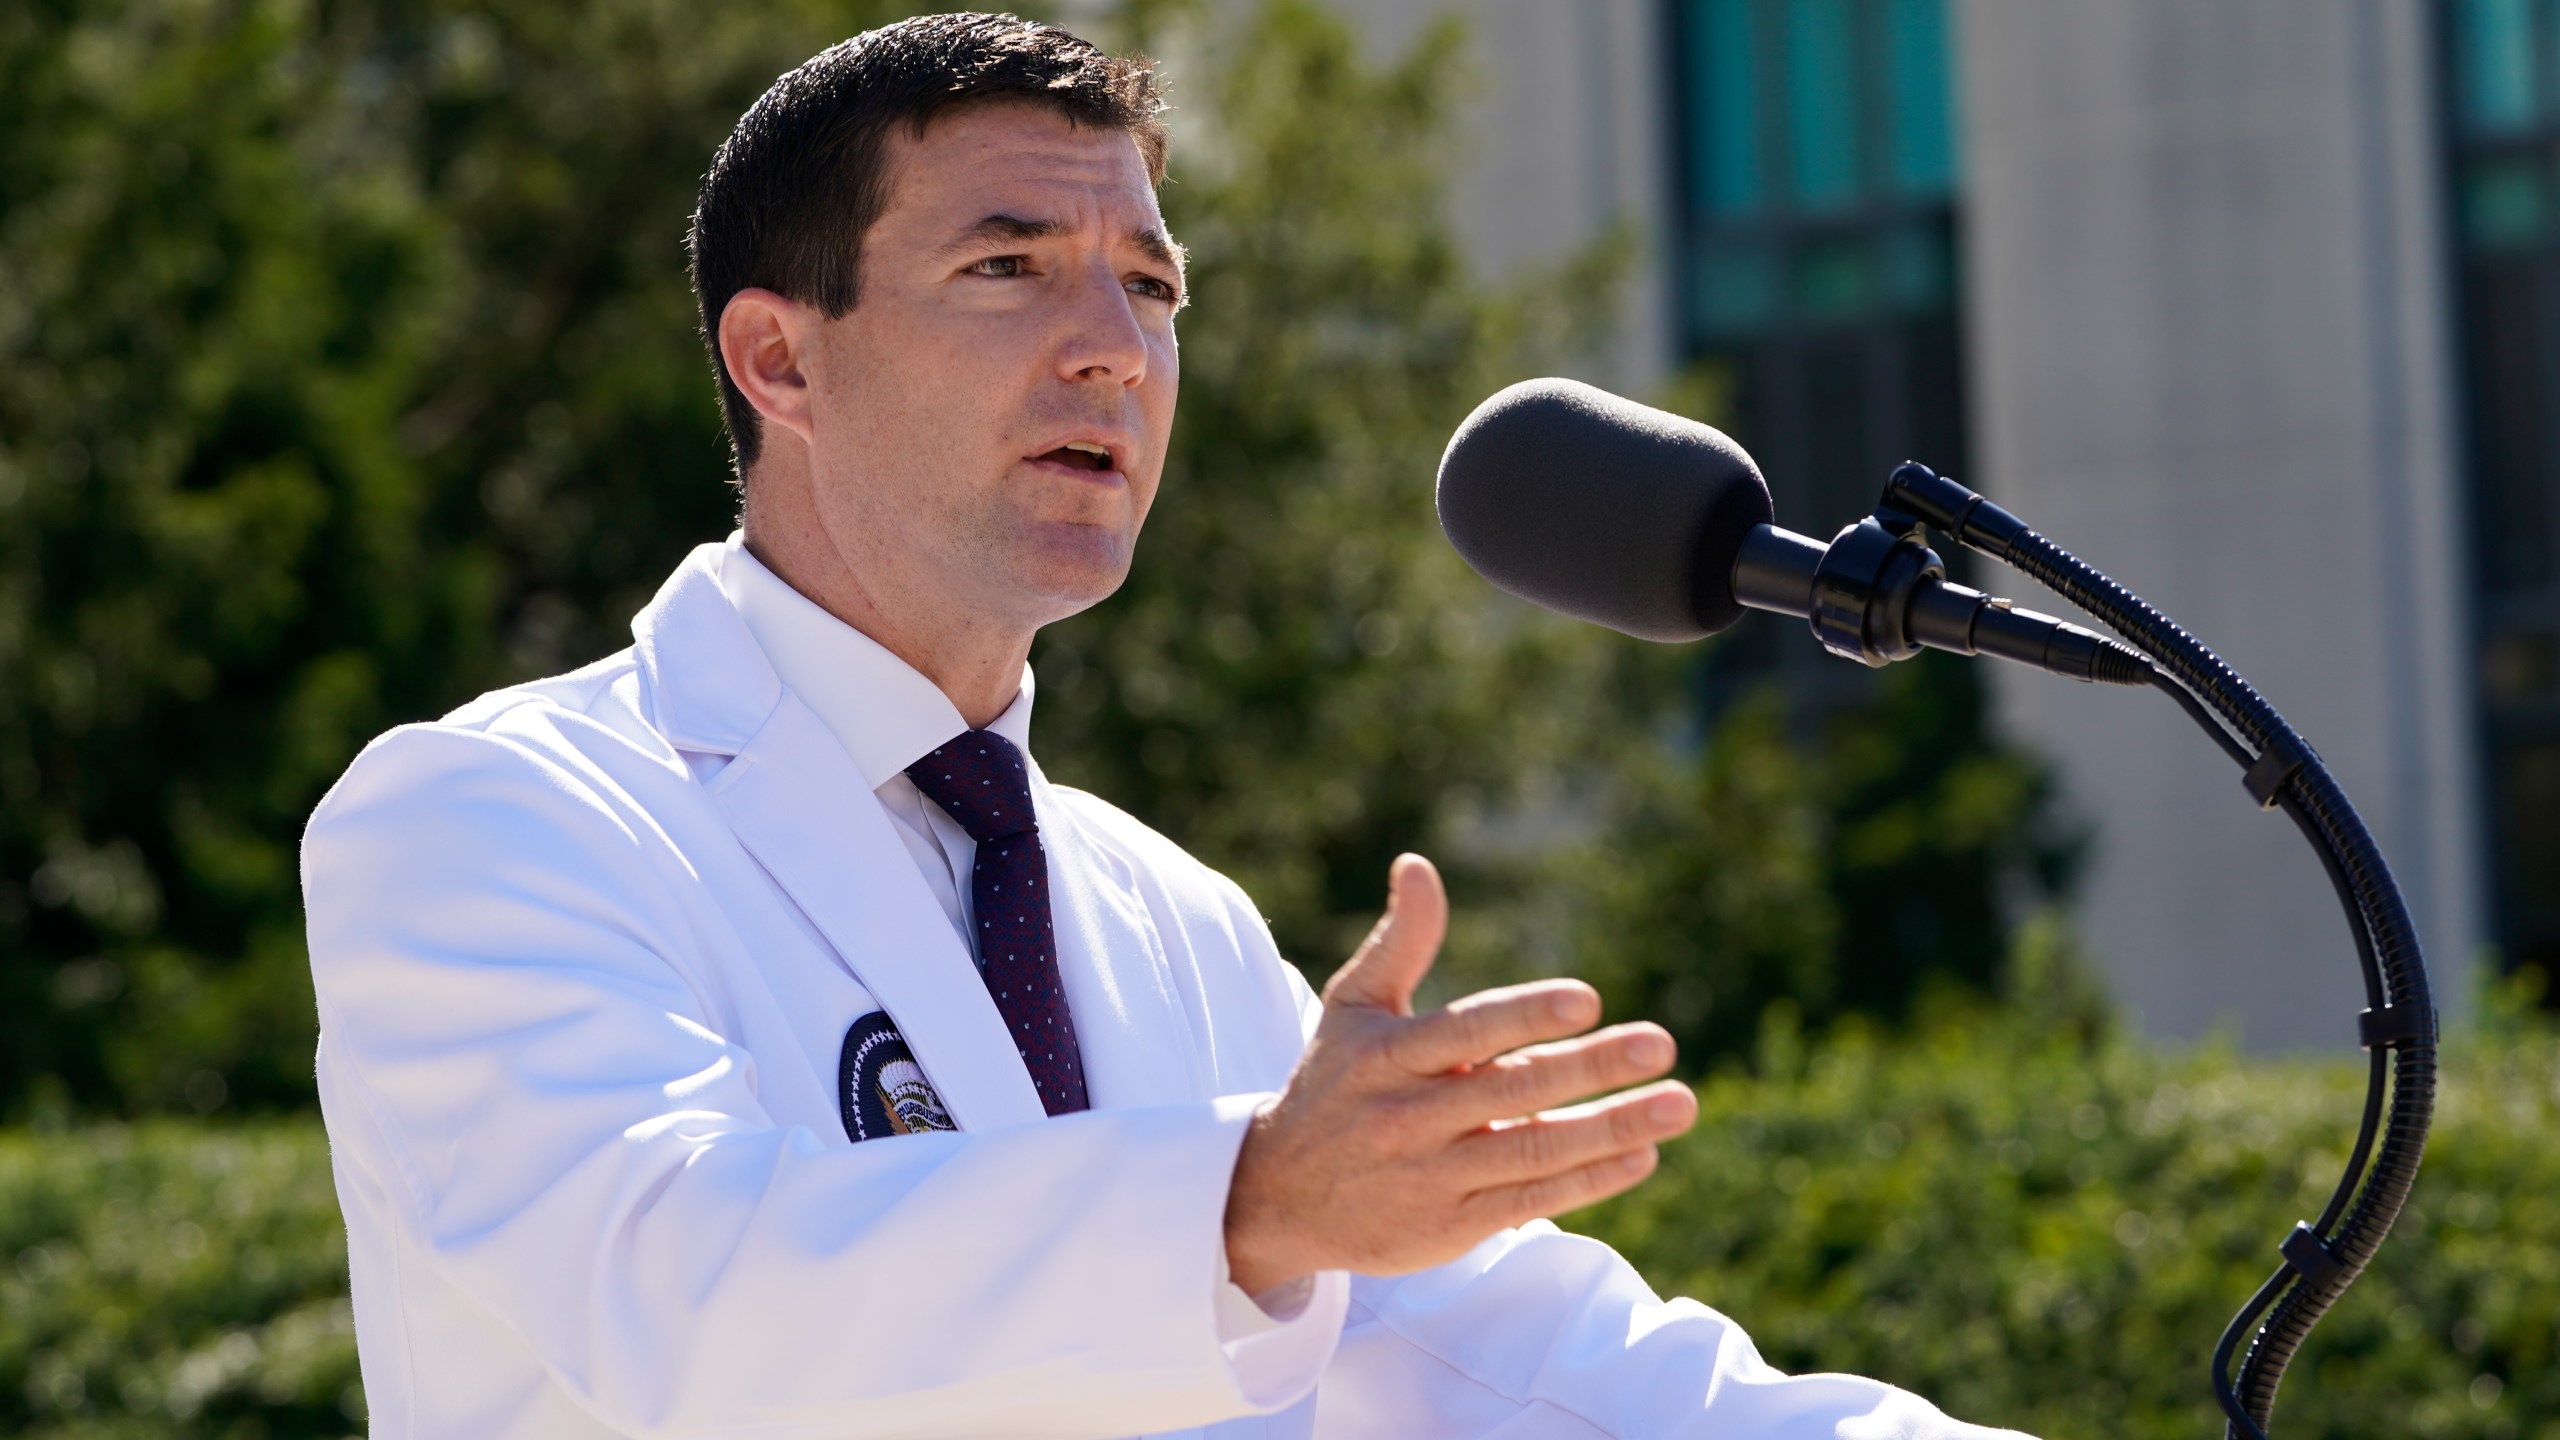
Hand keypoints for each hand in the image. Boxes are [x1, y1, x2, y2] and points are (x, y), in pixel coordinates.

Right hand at [1223, 853, 1694, 1293]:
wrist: (1279, 1196)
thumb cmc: (1333, 1084)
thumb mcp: (1351, 1008)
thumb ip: (1399, 941)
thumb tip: (1419, 864)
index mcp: (1388, 1057)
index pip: (1467, 1032)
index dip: (1526, 1016)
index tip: (1588, 1000)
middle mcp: (1409, 1117)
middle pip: (1513, 1091)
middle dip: (1592, 1067)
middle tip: (1661, 1043)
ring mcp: (1432, 1176)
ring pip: (1534, 1152)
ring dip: (1612, 1128)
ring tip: (1678, 1104)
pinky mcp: (1449, 1227)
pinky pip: (1530, 1201)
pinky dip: (1588, 1181)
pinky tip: (1640, 1154)